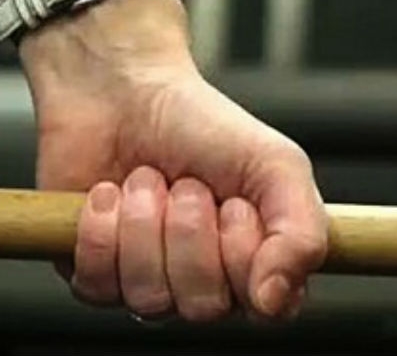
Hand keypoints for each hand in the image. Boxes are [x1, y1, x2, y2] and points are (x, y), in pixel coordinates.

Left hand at [19, 0, 327, 321]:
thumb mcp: (276, 164)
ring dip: (144, 223)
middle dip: (190, 229)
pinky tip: (109, 194)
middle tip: (186, 184)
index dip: (242, 250)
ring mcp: (146, 282)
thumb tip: (273, 301)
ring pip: (148, 298)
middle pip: (202, 306)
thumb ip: (302, 232)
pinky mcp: (94, 273)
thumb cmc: (202, 125)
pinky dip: (103, 227)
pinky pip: (98, 284)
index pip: (263, 307)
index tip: (235, 202)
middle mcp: (202, 283)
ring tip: (146, 180)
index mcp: (253, 264)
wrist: (125, 89)